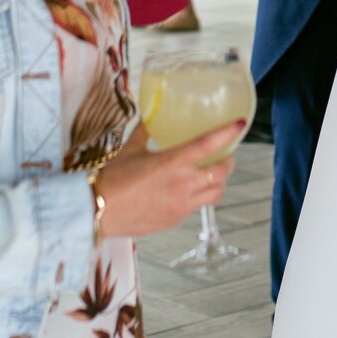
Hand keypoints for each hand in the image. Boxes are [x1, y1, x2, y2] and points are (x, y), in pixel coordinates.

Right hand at [95, 121, 243, 238]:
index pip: (208, 145)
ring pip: (215, 194)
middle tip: (224, 154)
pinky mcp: (175, 220)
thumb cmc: (112, 177)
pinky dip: (199, 196)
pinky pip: (196, 206)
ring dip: (219, 182)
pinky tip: (187, 190)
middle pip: (222, 173)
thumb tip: (151, 117)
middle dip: (228, 162)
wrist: (97, 211)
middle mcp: (183, 184)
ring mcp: (181, 205)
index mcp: (173, 162)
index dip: (227, 133)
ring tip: (211, 174)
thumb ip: (146, 132)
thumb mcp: (130, 149)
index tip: (240, 124)